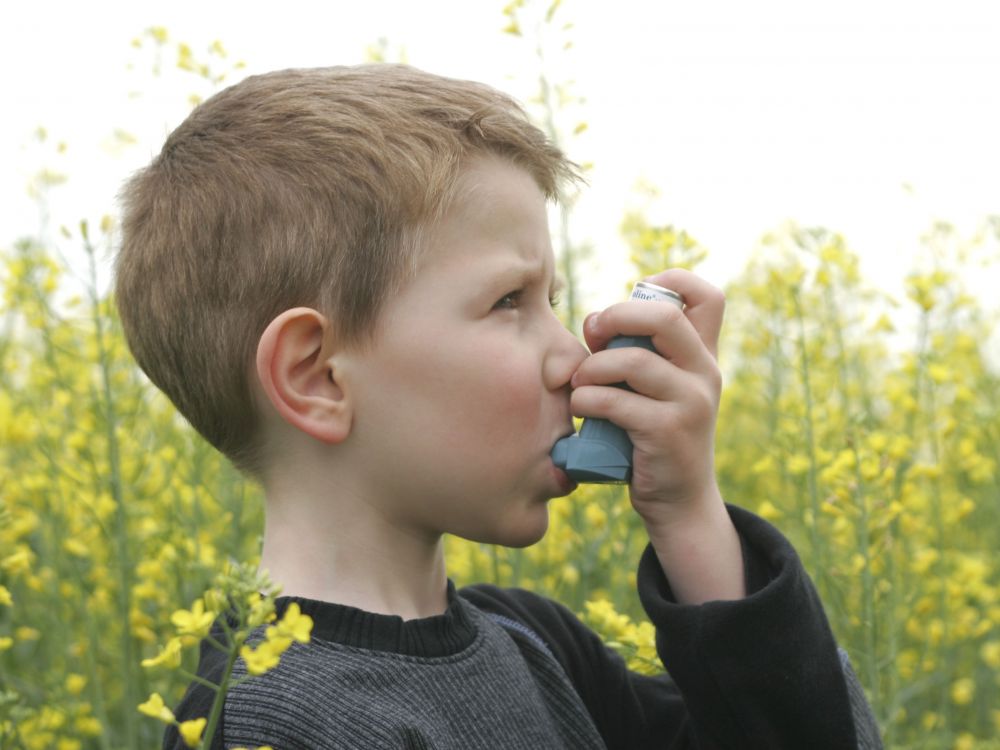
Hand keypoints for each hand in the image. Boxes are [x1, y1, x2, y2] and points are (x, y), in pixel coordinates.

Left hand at [570, 269, 724, 526]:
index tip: (634, 296)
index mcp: (703, 355)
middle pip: (664, 316)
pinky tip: (581, 408)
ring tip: (579, 385)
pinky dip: (587, 401)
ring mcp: (691, 402)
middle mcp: (705, 372)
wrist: (679, 502)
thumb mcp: (656, 390)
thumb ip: (636, 353)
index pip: (707, 296)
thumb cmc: (652, 438)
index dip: (670, 281)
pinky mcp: (669, 431)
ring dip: (593, 368)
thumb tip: (594, 321)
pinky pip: (616, 402)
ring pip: (633, 360)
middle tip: (593, 336)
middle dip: (616, 317)